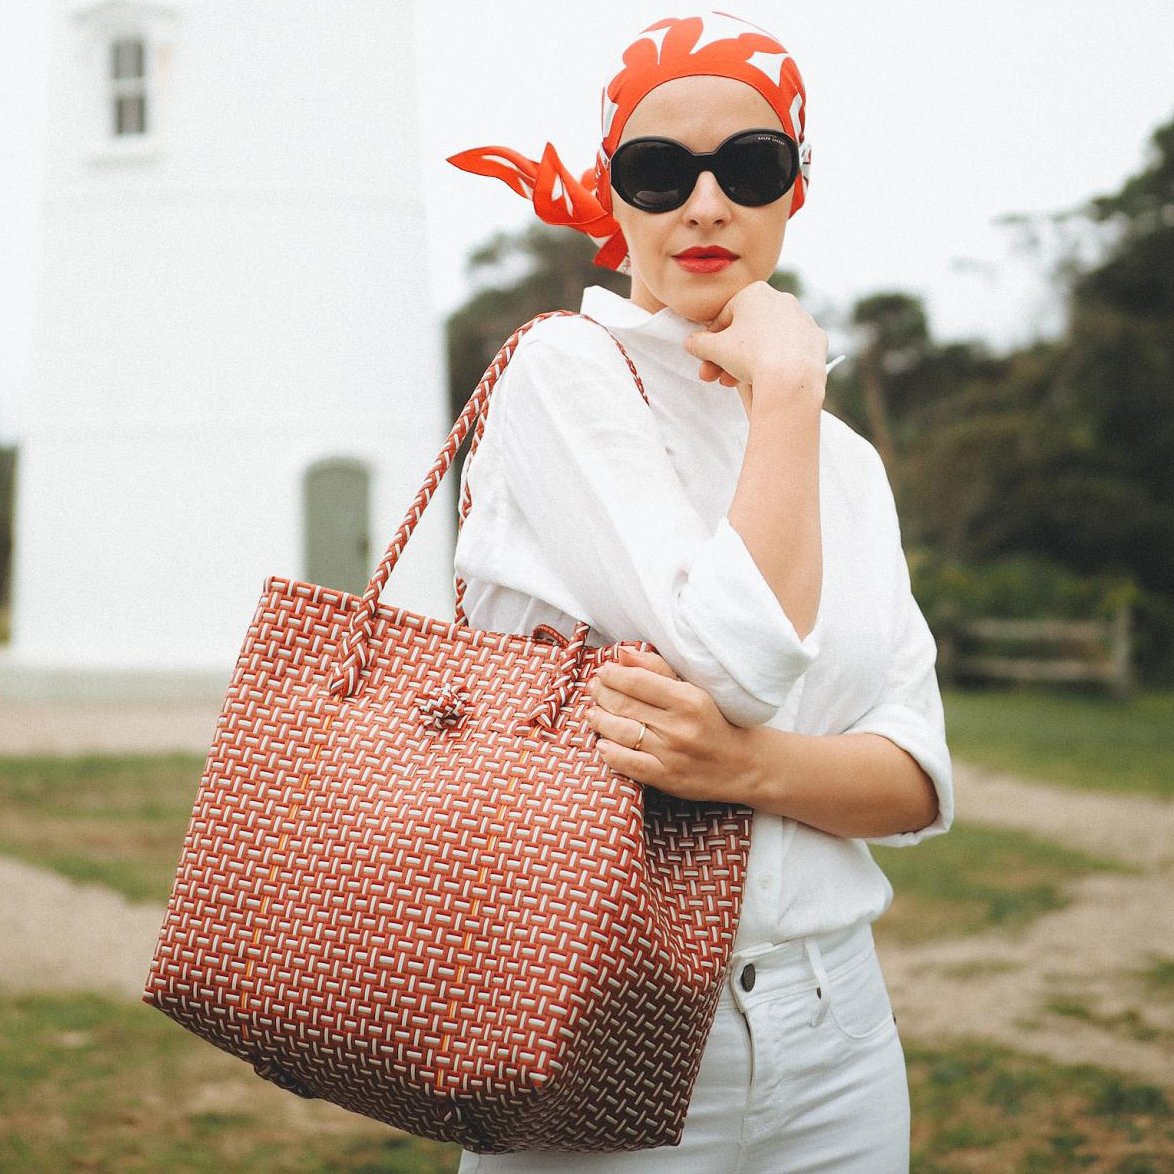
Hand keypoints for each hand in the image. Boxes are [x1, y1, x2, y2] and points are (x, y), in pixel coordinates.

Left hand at [586, 647, 753, 801]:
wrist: (743, 765)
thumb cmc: (715, 721)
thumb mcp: (694, 689)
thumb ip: (657, 669)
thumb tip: (622, 654)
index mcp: (688, 699)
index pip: (637, 681)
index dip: (612, 674)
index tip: (604, 670)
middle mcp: (678, 727)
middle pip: (623, 705)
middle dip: (601, 693)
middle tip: (594, 688)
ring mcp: (671, 754)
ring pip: (620, 732)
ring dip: (599, 720)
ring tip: (592, 713)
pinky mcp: (666, 778)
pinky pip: (627, 764)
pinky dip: (609, 752)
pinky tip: (601, 743)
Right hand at [685, 281, 826, 400]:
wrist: (791, 376)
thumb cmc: (750, 355)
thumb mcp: (713, 349)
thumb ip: (699, 343)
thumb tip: (690, 342)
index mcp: (755, 293)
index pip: (725, 317)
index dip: (711, 341)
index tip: (705, 360)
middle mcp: (781, 299)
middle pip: (747, 331)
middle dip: (728, 357)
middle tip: (717, 378)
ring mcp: (802, 319)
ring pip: (767, 341)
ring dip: (749, 362)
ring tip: (737, 384)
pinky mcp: (816, 339)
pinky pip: (790, 350)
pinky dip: (777, 362)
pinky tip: (767, 379)